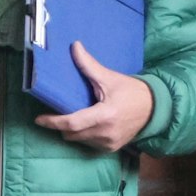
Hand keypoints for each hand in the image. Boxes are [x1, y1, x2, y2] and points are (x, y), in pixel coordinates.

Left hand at [32, 43, 153, 151]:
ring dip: (73, 131)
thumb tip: (74, 46)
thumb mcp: (110, 78)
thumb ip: (89, 66)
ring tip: (77, 116)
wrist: (157, 108)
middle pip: (71, 133)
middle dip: (61, 125)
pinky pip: (89, 144)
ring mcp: (109, 143)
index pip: (71, 123)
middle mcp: (106, 132)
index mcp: (105, 115)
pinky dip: (84, 135)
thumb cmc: (132, 91)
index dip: (53, 122)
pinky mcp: (112, 148)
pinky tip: (89, 124)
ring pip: (79, 140)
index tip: (39, 119)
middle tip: (57, 114)